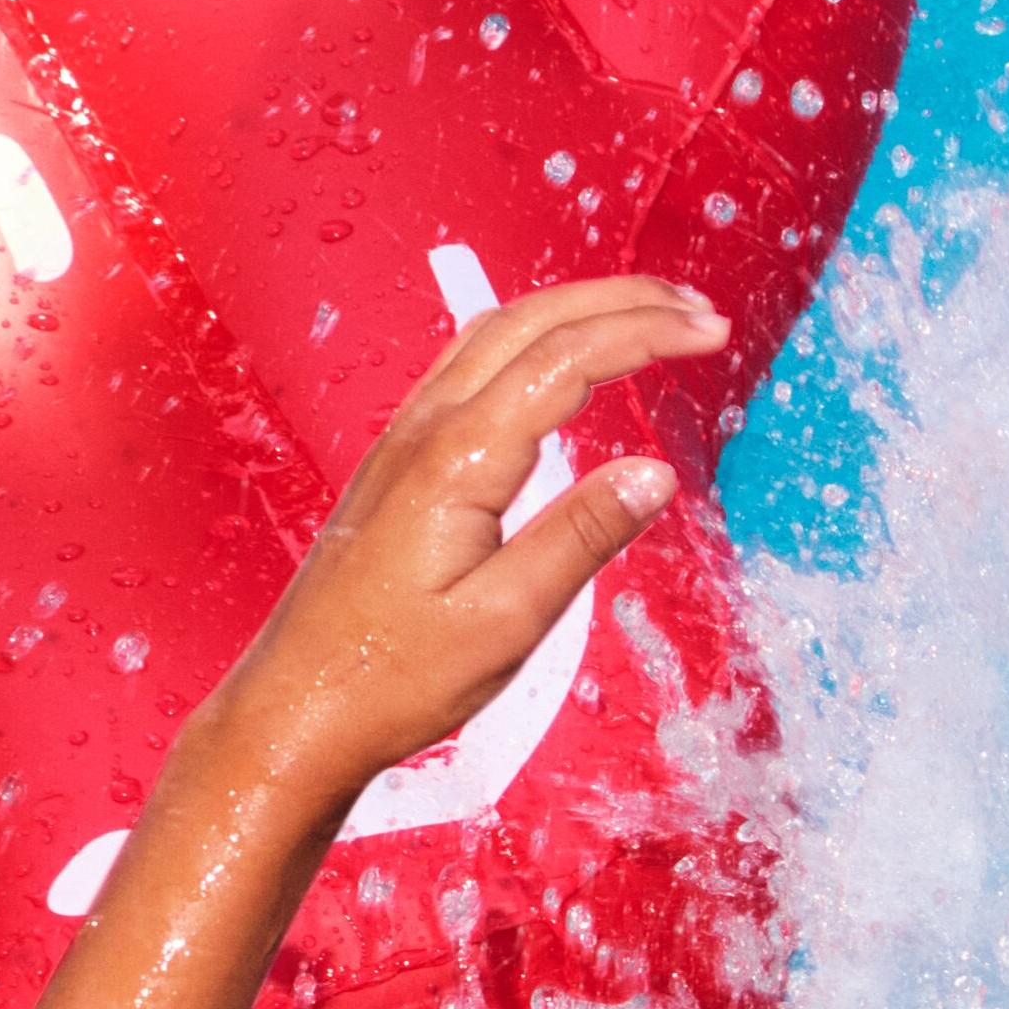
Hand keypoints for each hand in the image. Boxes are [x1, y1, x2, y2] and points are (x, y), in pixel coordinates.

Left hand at [219, 272, 731, 814]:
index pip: (568, 360)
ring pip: (496, 334)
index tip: (711, 333)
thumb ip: (582, 538)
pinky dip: (532, 340)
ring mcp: (406, 440)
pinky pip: (469, 367)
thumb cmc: (392, 679)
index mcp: (460, 461)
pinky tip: (558, 361)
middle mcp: (427, 431)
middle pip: (532, 322)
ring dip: (576, 311)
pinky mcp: (399, 463)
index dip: (646, 334)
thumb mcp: (506, 621)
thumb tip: (654, 474)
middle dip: (621, 300)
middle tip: (696, 309)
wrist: (298, 708)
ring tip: (644, 317)